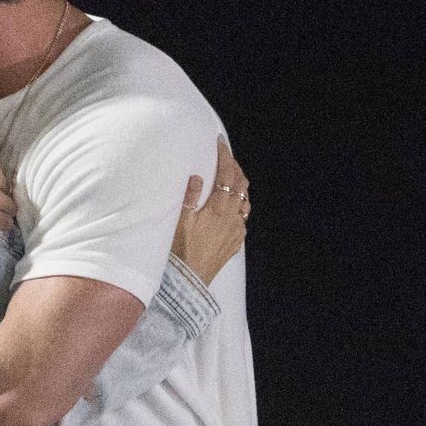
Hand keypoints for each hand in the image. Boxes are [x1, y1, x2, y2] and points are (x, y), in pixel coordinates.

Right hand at [171, 137, 249, 283]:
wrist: (189, 282)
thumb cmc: (180, 253)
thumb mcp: (179, 222)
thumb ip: (189, 198)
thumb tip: (197, 177)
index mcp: (218, 209)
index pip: (226, 175)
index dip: (225, 156)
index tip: (220, 143)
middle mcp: (232, 218)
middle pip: (241, 185)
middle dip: (235, 167)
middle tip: (225, 157)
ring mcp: (236, 231)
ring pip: (245, 202)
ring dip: (240, 186)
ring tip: (231, 178)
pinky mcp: (235, 243)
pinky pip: (243, 219)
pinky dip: (239, 206)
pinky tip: (231, 207)